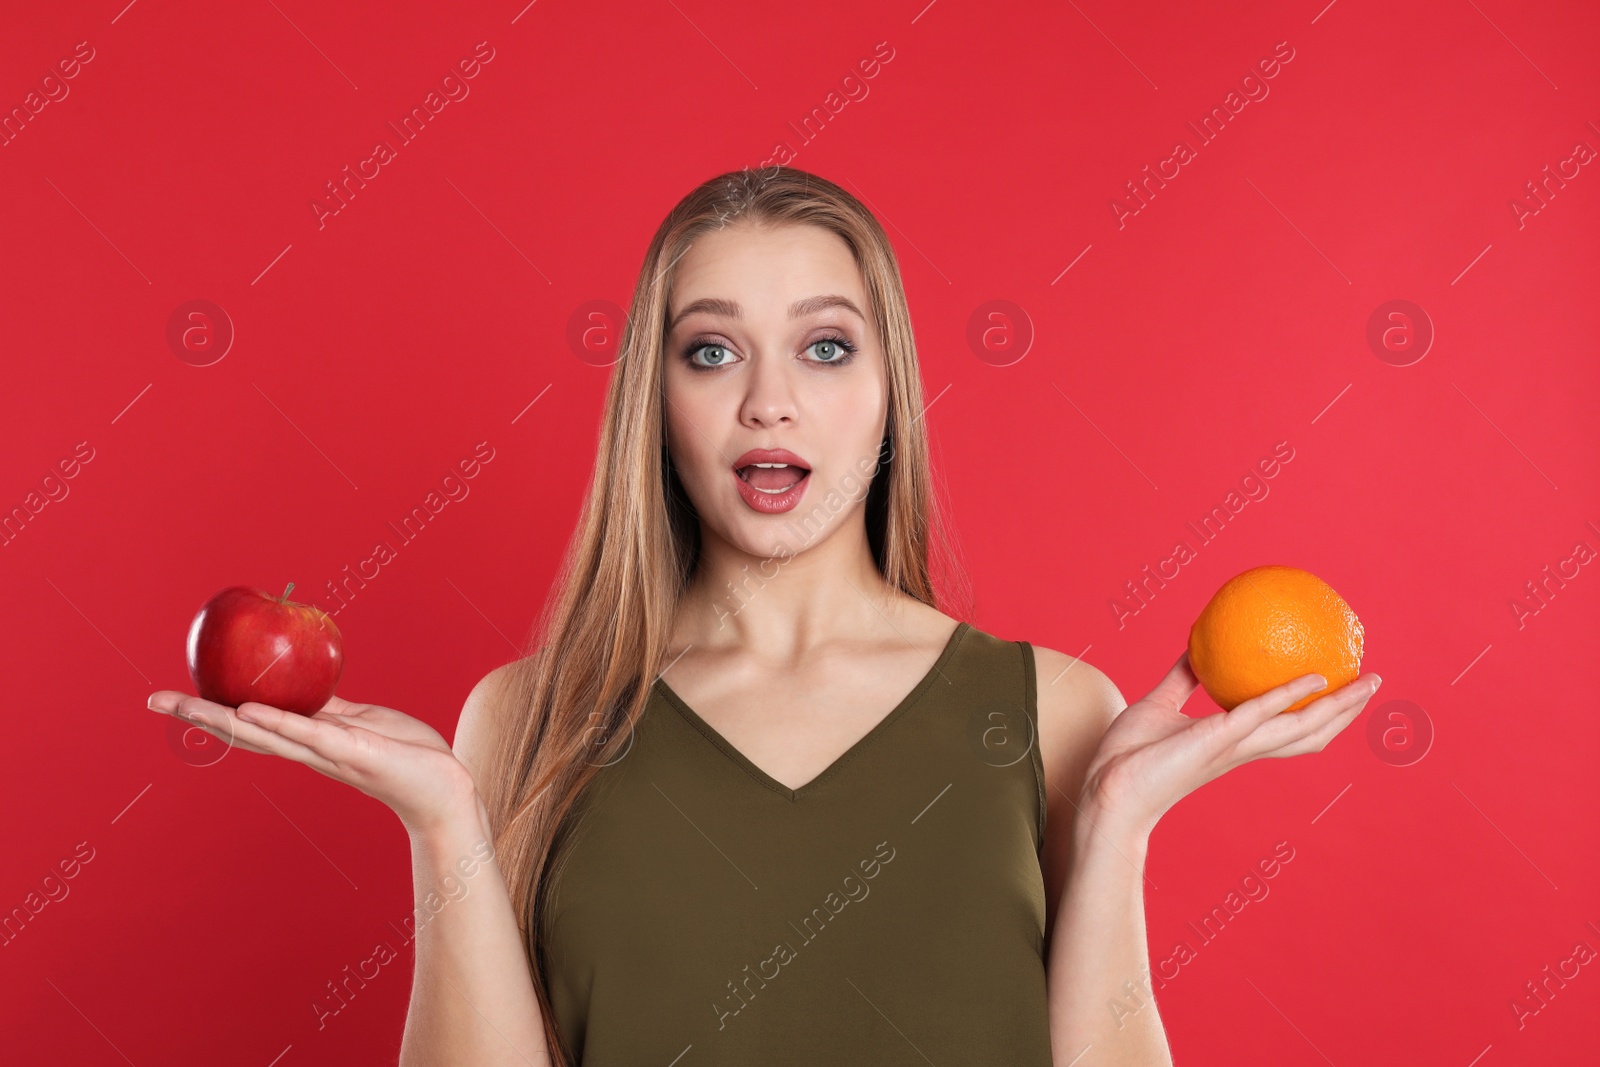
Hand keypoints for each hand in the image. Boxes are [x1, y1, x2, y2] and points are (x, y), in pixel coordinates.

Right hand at [146, 690, 479, 836]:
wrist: (442, 784)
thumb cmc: (404, 752)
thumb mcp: (359, 722)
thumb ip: (327, 710)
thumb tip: (300, 687)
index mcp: (306, 741)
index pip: (249, 724)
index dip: (211, 711)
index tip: (171, 697)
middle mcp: (306, 750)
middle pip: (242, 731)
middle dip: (198, 715)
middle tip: (154, 700)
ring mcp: (325, 753)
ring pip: (266, 734)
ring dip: (224, 719)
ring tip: (186, 704)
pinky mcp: (351, 751)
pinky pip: (309, 734)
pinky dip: (279, 722)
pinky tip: (249, 710)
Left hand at [1076, 653, 1382, 843]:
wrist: (1108, 790)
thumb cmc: (1129, 756)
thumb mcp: (1160, 706)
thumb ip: (1182, 680)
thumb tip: (1195, 646)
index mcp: (1234, 742)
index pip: (1288, 727)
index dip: (1318, 710)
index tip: (1340, 686)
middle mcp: (1244, 747)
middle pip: (1311, 732)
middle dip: (1345, 710)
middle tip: (1373, 682)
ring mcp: (1235, 745)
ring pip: (1301, 726)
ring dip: (1338, 704)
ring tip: (1367, 682)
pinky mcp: (1218, 739)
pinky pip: (1260, 712)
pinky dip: (1289, 694)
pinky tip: (1314, 675)